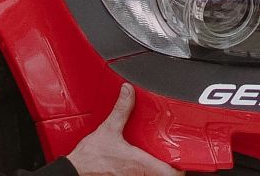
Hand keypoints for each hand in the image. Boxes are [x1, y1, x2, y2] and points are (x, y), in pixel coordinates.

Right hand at [64, 85, 181, 175]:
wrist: (74, 171)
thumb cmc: (89, 159)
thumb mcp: (108, 129)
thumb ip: (121, 109)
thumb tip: (128, 92)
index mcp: (140, 163)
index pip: (171, 173)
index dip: (181, 167)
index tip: (185, 158)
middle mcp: (139, 174)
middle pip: (164, 174)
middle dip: (170, 164)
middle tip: (174, 152)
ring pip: (152, 175)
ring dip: (157, 166)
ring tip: (160, 153)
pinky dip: (145, 169)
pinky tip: (141, 159)